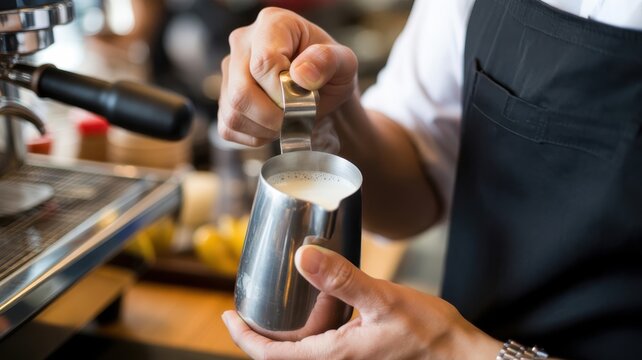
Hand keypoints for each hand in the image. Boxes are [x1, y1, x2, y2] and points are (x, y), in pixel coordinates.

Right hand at [218, 7, 358, 146]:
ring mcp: (229, 71)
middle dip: (274, 117)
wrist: (322, 89)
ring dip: (266, 128)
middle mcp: (243, 43)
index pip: (264, 63)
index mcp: (273, 24)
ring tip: (288, 120)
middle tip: (297, 117)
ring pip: (233, 112)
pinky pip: (229, 127)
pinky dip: (255, 135)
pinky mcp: (224, 97)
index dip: (284, 92)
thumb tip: (301, 74)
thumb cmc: (331, 72)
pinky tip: (273, 125)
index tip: (305, 98)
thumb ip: (329, 61)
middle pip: (241, 92)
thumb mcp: (344, 63)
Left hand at [223, 245, 501, 358]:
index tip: (227, 316)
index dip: (243, 337)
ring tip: (272, 304)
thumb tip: (303, 257)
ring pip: (301, 351)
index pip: (271, 355)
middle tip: (244, 307)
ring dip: (282, 332)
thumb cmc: (427, 334)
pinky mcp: (360, 352)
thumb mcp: (383, 300)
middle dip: (258, 334)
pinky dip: (307, 328)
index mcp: (332, 356)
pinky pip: (322, 344)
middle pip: (282, 355)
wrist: (458, 355)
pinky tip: (316, 306)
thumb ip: (342, 279)